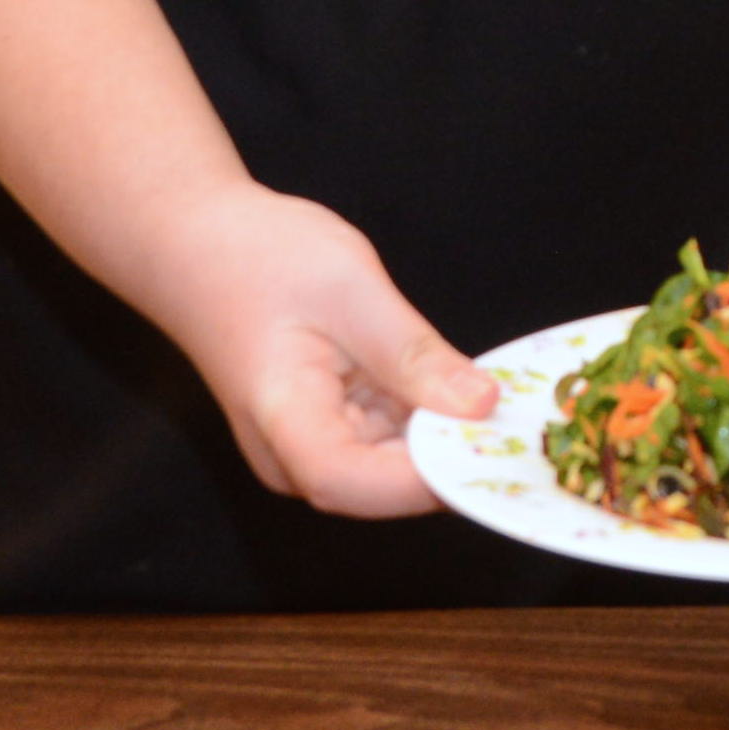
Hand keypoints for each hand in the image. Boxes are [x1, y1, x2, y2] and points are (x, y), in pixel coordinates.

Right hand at [142, 183, 495, 514]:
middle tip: (529, 419)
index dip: (431, 475)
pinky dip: (429, 415)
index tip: (497, 442)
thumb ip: (413, 356)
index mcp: (287, 429)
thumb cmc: (262, 259)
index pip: (360, 485)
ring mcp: (311, 444)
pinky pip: (387, 435)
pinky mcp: (328, 424)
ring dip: (449, 437)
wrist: (199, 243)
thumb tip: (480, 406)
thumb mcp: (351, 292)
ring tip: (512, 402)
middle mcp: (295, 457)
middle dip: (455, 457)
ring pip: (394, 463)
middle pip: (385, 486)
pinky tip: (469, 388)